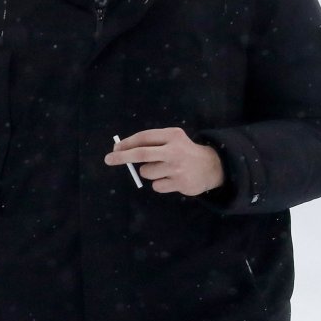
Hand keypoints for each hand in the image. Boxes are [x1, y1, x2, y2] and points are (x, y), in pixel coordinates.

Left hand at [105, 128, 224, 195]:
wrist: (212, 166)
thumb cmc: (183, 152)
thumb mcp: (172, 140)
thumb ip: (150, 143)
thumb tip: (121, 150)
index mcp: (172, 135)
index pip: (144, 137)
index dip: (127, 143)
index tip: (115, 148)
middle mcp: (175, 151)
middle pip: (141, 154)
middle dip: (121, 157)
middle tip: (108, 159)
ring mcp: (177, 168)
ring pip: (146, 172)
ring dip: (148, 172)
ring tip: (164, 169)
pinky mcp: (180, 183)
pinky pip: (156, 185)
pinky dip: (159, 183)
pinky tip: (171, 179)